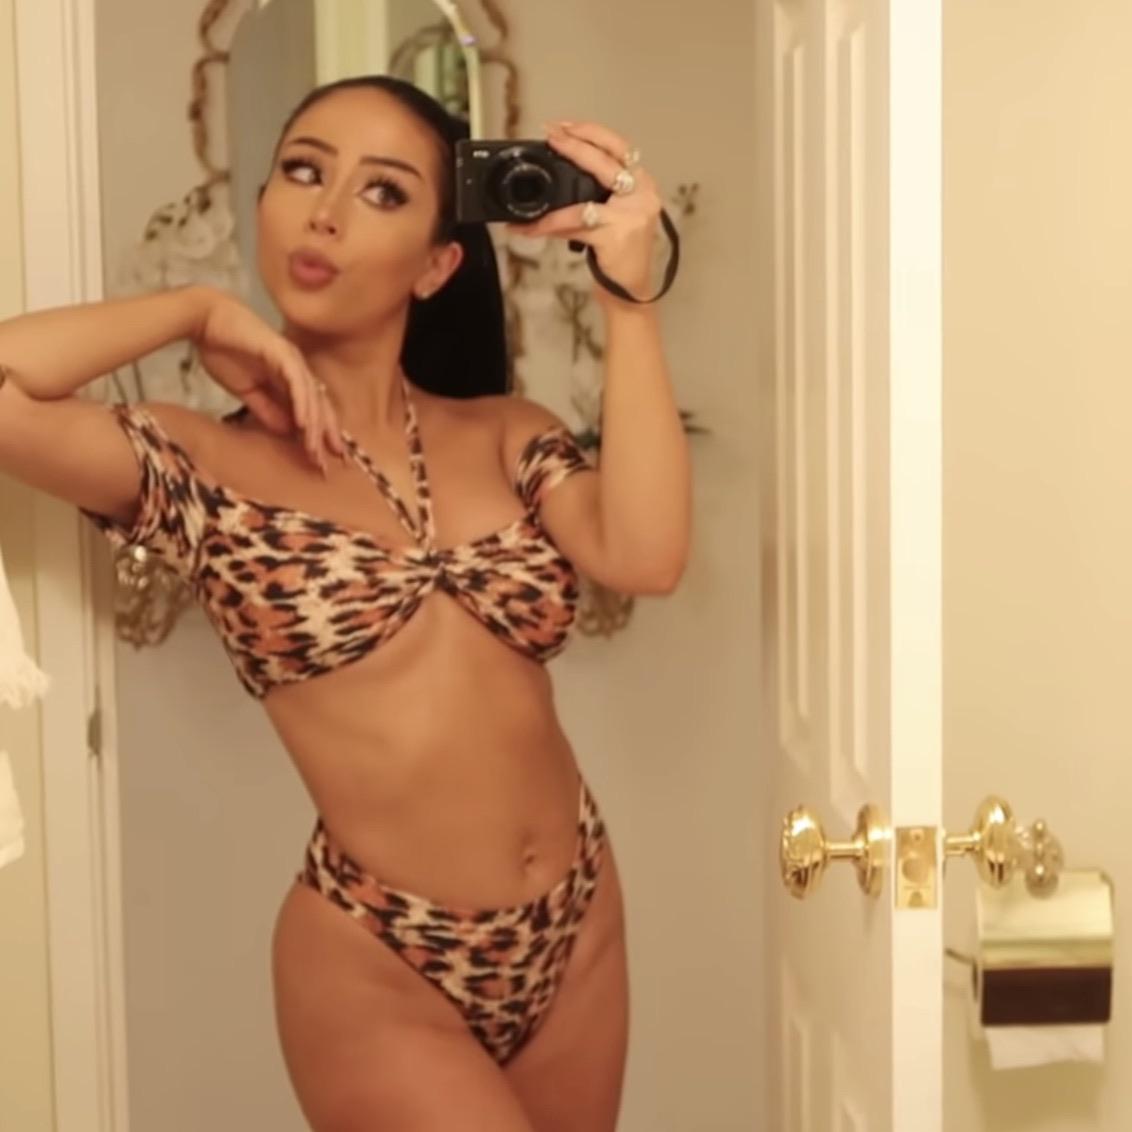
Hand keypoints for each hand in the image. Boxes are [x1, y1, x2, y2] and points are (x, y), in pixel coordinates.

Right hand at [191, 291, 343, 471]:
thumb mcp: (247, 391)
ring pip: (312, 397)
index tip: (321, 461)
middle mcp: (298, 369)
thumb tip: (288, 432)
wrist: (205, 321)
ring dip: (314, 426)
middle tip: (327, 465)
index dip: (319, 436)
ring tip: (314, 451)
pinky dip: (302, 403)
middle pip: (320, 407)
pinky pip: (297, 381)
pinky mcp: (282, 352)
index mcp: (291, 379)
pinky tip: (304, 424)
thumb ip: (268, 410)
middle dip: (324, 437)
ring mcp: (292, 360)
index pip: (312, 411)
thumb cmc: (223, 351)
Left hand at [509, 120, 662, 306]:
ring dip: (551, 200)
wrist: (632, 292)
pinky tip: (531, 228)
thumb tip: (555, 181)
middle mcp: (642, 195)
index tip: (564, 126)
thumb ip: (597, 195)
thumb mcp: (615, 216)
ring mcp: (630, 216)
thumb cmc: (621, 253)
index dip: (591, 131)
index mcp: (643, 184)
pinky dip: (550, 226)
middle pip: (605, 162)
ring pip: (583, 199)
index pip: (619, 147)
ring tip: (528, 200)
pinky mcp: (615, 236)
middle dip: (573, 146)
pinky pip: (575, 225)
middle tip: (549, 137)